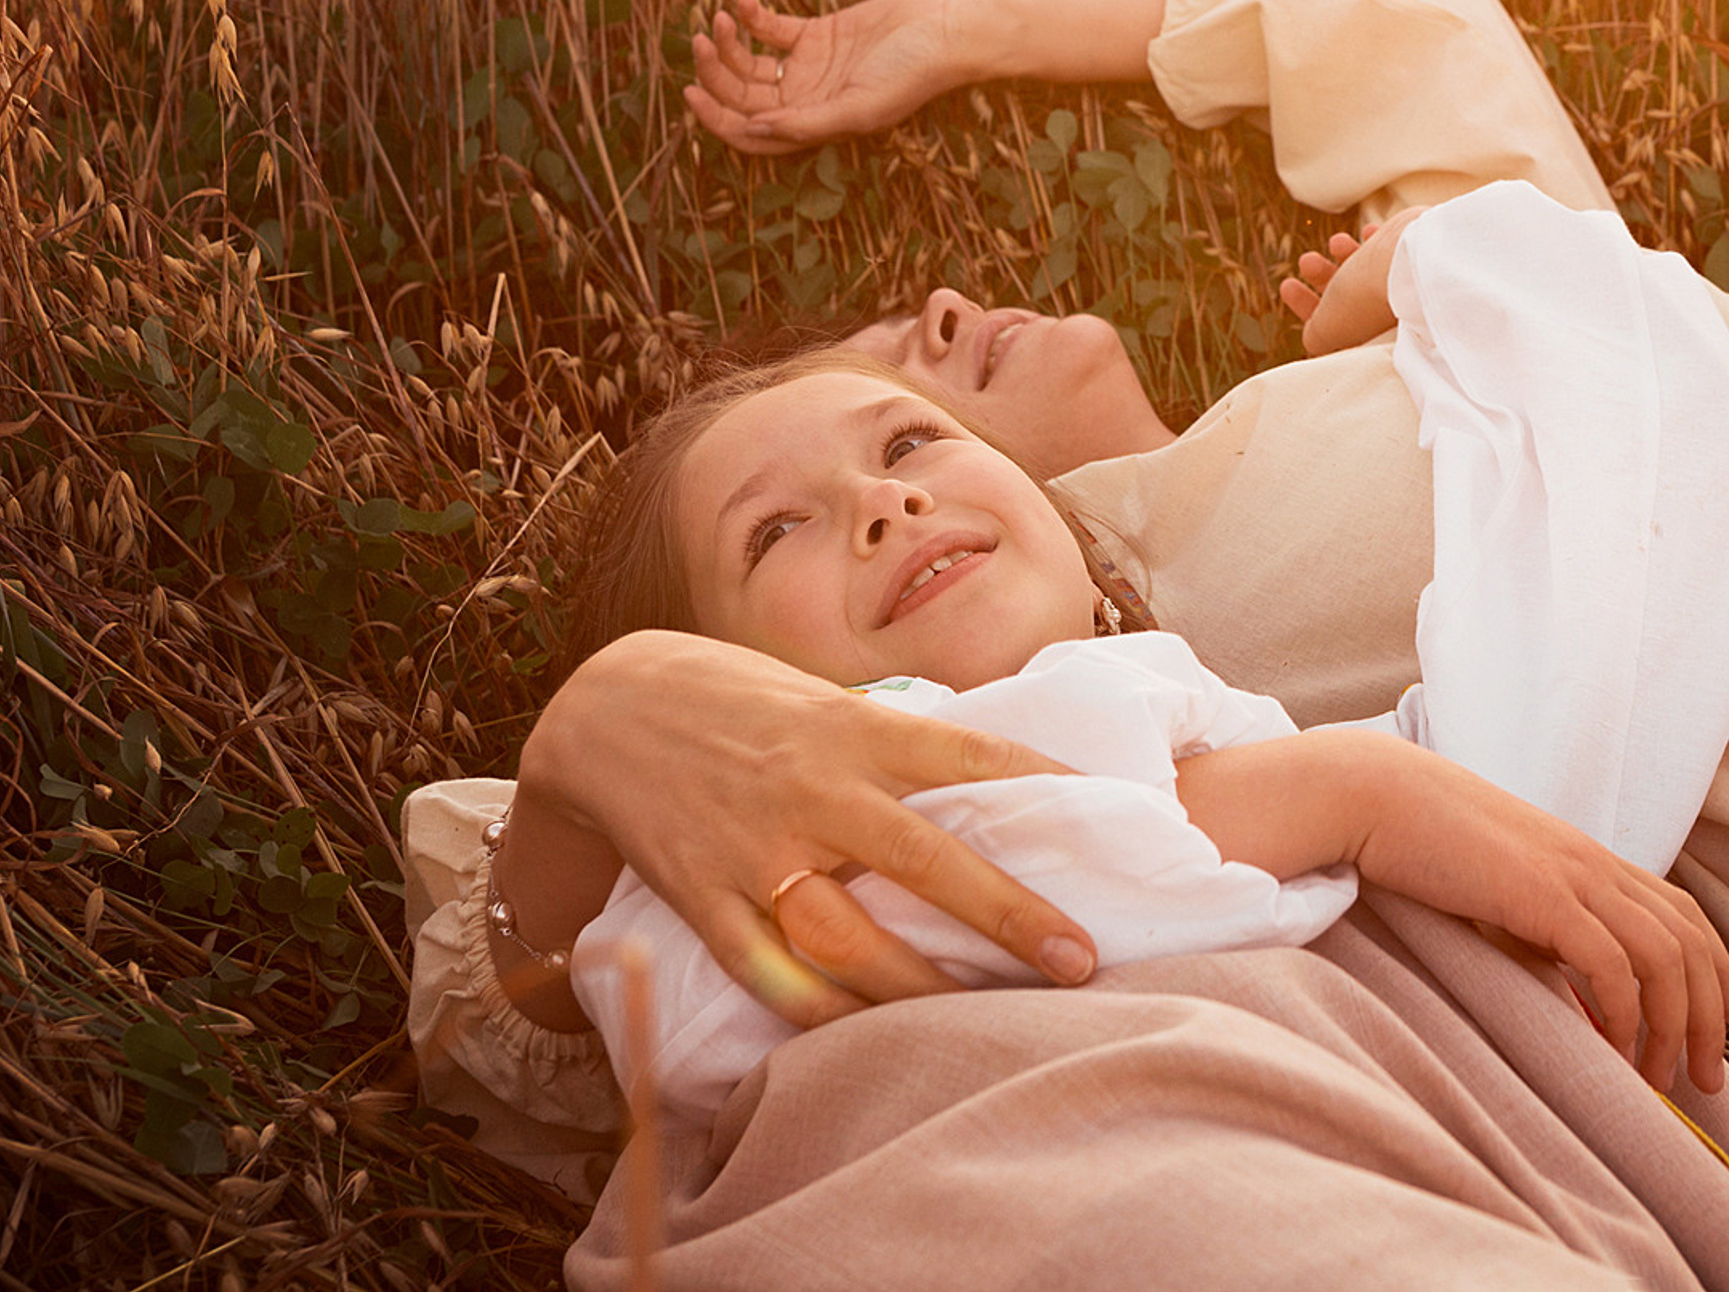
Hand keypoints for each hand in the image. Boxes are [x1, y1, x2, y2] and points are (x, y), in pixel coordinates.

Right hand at [511, 632, 1095, 1029]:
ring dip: (927, 988)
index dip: (1046, 785)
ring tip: (990, 1019)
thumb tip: (982, 773)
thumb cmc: (738, 697)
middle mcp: (815, 791)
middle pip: (930, 862)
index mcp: (855, 728)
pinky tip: (874, 1041)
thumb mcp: (824, 699)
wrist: (611, 708)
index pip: (971, 754)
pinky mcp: (707, 902)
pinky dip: (826, 1016)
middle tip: (1081, 957)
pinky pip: (775, 978)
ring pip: (856, 940)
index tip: (1108, 818)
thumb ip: (891, 743)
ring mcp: (759, 853)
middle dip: (1011, 916)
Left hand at [685, 0, 962, 153]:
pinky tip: (743, 1)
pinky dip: (752, 17)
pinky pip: (772, 28)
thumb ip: (808, 122)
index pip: (752, 132)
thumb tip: (754, 130)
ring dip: (729, 42)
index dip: (717, 120)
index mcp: (815, 124)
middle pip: (745, 94)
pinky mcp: (820, 32)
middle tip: (701, 41)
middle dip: (717, 72)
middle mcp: (808, 99)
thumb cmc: (914, 74)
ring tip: (720, 18)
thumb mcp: (861, 106)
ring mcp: (812, 66)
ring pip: (752, 61)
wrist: (948, 29)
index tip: (691, 93)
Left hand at [1277, 210, 1417, 355]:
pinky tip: (1371, 232)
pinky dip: (1375, 240)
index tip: (1287, 285)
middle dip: (1321, 276)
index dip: (1306, 308)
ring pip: (1367, 271)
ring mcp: (1404, 286)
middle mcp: (1390, 315)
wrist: (1412, 258)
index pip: (1336, 330)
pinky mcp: (1415, 258)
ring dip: (1344, 253)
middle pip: (1348, 297)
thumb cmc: (1368, 295)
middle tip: (1308, 261)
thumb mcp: (1327, 324)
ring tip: (1337, 242)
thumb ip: (1316, 334)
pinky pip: (1390, 249)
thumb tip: (1314, 334)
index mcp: (1372, 337)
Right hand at [1340, 739, 1728, 1092]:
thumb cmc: (1425, 846)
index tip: (1727, 1025)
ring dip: (1673, 1027)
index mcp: (1585, 857)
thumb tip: (1578, 1000)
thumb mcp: (1500, 891)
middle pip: (1688, 939)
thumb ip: (1542, 932)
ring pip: (1664, 954)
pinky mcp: (1540, 892)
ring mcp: (1570, 873)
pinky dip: (1625, 1012)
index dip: (1716, 968)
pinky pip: (1609, 962)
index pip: (1681, 911)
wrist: (1375, 795)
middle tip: (1707, 1082)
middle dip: (1708, 1016)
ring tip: (1661, 1083)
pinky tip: (1613, 1051)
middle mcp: (1592, 861)